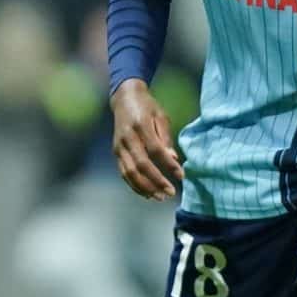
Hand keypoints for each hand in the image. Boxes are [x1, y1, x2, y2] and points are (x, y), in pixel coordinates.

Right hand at [110, 79, 183, 200]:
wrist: (124, 98)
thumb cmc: (147, 107)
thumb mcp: (161, 116)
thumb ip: (165, 138)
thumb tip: (173, 158)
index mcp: (140, 125)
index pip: (155, 150)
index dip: (168, 165)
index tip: (181, 176)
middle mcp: (127, 138)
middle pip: (141, 165)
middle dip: (156, 181)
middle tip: (170, 192)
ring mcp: (119, 146)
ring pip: (130, 172)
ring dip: (144, 187)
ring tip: (159, 197)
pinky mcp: (116, 152)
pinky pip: (123, 172)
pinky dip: (134, 185)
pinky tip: (146, 193)